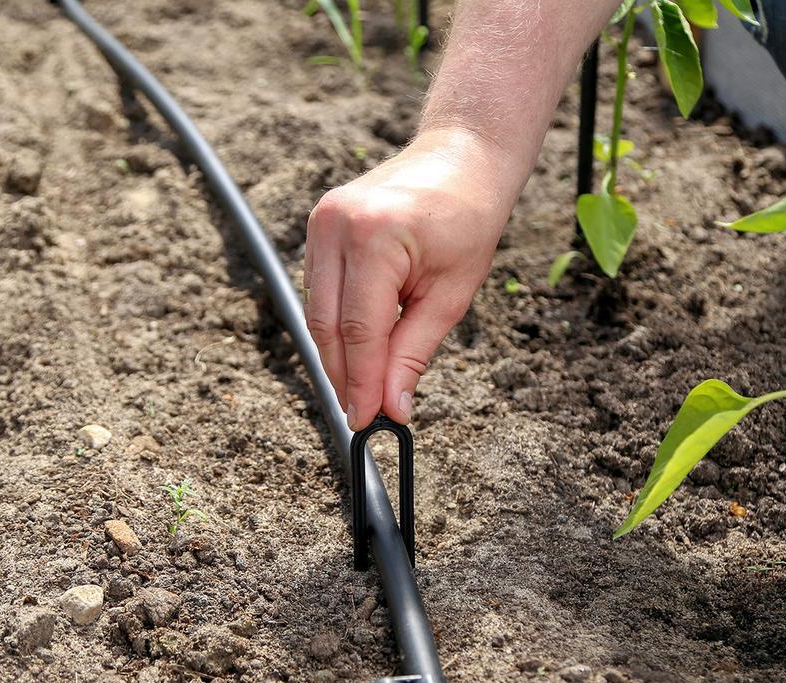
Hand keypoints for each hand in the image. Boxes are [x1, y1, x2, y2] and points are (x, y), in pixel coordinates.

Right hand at [304, 128, 520, 429]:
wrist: (461, 160)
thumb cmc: (467, 220)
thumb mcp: (450, 294)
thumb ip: (413, 352)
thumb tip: (392, 406)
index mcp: (376, 236)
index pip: (360, 329)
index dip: (362, 381)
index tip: (368, 419)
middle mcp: (337, 225)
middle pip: (328, 324)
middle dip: (344, 374)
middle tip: (363, 414)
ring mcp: (321, 220)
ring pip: (318, 311)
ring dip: (337, 354)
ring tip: (361, 389)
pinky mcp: (319, 225)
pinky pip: (320, 290)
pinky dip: (336, 324)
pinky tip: (355, 350)